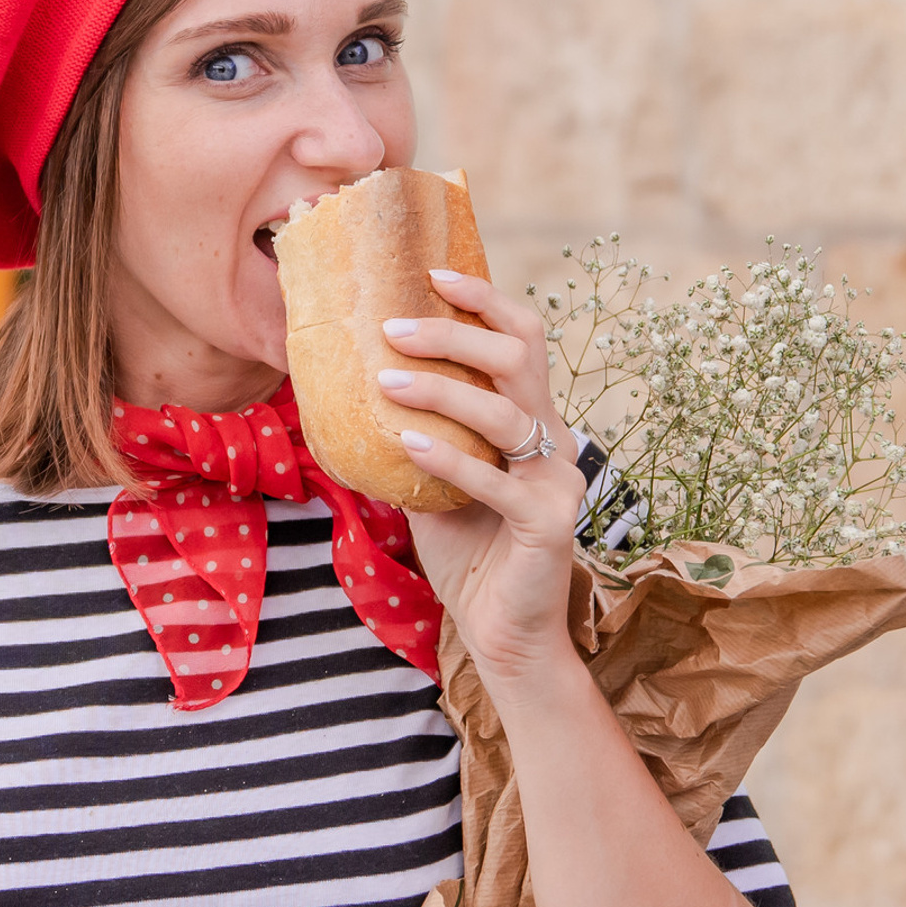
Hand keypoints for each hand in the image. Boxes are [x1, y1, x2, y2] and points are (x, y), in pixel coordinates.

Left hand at [377, 270, 587, 691]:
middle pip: (516, 357)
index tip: (432, 273)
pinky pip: (498, 481)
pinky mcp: (550, 523)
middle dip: (453, 333)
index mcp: (533, 419)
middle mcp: (554, 439)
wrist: (504, 633)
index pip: (523, 337)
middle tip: (390, 327)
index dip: (484, 299)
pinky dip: (451, 458)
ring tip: (386, 383)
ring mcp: (558, 480)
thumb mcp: (433, 480)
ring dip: (441, 391)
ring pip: (506, 412)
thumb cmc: (468, 553)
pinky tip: (408, 444)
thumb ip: (414, 434)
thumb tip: (347, 387)